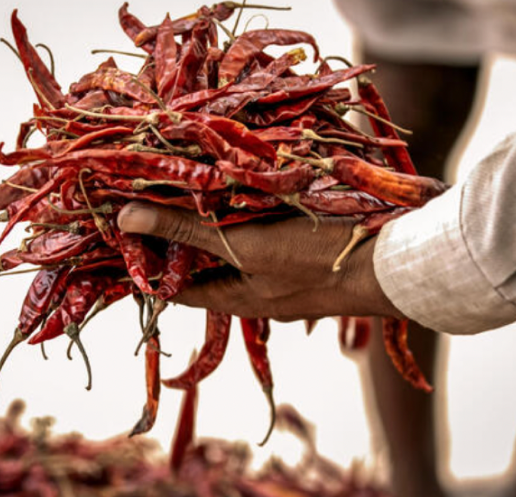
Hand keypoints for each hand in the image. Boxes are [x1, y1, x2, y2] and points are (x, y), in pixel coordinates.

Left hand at [117, 202, 403, 321]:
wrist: (394, 261)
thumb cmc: (318, 259)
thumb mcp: (244, 244)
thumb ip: (186, 230)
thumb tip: (124, 217)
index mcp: (232, 298)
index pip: (172, 285)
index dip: (144, 259)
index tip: (121, 226)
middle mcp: (251, 288)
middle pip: (201, 260)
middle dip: (177, 229)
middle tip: (149, 191)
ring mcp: (278, 269)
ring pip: (232, 241)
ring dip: (212, 214)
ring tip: (187, 178)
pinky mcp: (300, 247)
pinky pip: (261, 228)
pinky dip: (245, 207)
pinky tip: (240, 179)